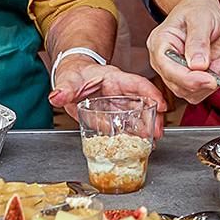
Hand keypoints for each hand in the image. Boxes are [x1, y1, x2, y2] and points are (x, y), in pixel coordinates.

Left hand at [49, 57, 165, 134]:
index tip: (162, 105)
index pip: (137, 84)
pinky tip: (139, 144)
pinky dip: (134, 135)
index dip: (152, 93)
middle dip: (154, 117)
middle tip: (159, 132)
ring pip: (138, 115)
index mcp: (114, 79)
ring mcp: (118, 105)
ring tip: (153, 141)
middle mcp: (120, 92)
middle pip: (143, 102)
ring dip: (147, 128)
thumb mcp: (69, 79)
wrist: (71, 78)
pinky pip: (126, 125)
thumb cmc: (74, 74)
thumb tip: (57, 96)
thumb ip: (64, 89)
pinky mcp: (113, 116)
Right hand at [146, 0, 219, 103]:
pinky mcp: (194, 76)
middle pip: (181, 86)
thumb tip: (198, 66)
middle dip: (208, 79)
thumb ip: (198, 41)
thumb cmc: (198, 8)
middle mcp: (166, 62)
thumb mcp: (200, 18)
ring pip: (196, 92)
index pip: (169, 70)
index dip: (190, 79)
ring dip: (218, 77)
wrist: (203, 7)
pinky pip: (208, 87)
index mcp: (160, 44)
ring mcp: (179, 71)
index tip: (211, 79)